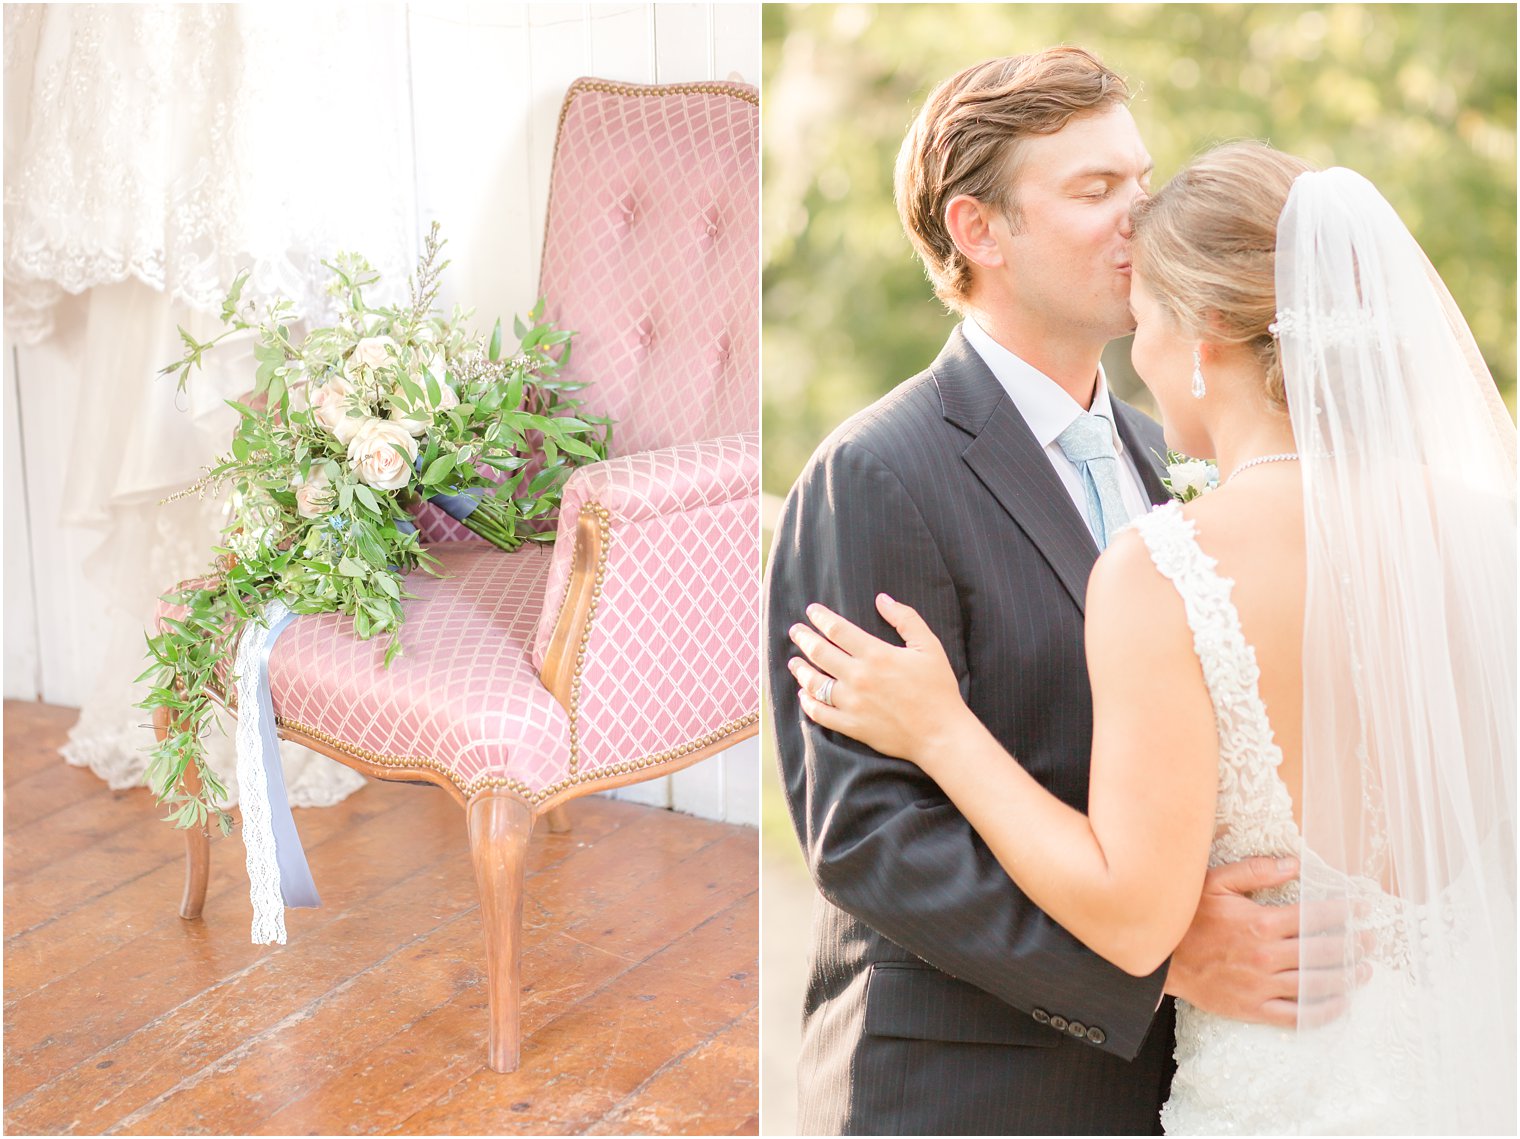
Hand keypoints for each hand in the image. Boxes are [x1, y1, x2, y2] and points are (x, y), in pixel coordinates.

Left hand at [788, 594, 969, 767]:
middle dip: (803, 638)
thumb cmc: (938, 688)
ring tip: (794, 662)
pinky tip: (804, 695)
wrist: (941, 734)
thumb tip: (882, 599)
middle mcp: (858, 677)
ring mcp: (852, 703)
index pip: (837, 630)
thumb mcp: (929, 646)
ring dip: (801, 670)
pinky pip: (820, 713)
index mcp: (876, 654)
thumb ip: (905, 619)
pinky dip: (808, 703)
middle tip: (795, 631)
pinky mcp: (851, 725)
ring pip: (814, 683)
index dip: (820, 617)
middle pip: (819, 652)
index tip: (811, 611)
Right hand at [1165, 857, 1371, 1027]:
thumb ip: (1255, 870)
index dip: (1343, 912)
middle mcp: (1266, 956)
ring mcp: (1261, 985)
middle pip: (1322, 952)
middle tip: (1370, 940)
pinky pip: (1296, 1016)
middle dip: (1353, 945)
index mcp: (1260, 923)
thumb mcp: (1215, 882)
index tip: (1361, 908)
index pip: (1314, 916)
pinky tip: (1340, 1004)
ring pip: (1315, 984)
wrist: (1161, 959)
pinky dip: (1323, 1012)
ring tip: (1363, 970)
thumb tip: (1294, 863)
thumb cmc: (1188, 917)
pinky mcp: (1253, 1009)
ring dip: (1346, 977)